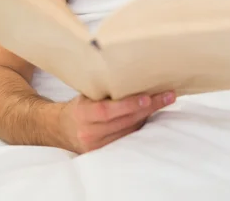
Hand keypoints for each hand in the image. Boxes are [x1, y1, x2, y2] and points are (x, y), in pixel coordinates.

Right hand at [58, 90, 175, 153]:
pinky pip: (127, 139)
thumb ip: (103, 90)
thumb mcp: (86, 94)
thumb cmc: (78, 105)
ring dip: (148, 117)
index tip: (147, 96)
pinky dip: (140, 126)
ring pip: (129, 131)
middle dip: (148, 108)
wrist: (62, 129)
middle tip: (167, 96)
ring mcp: (96, 146)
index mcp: (82, 114)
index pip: (107, 110)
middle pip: (123, 121)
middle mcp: (89, 133)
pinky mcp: (103, 154)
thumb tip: (132, 75)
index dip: (128, 105)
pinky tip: (150, 115)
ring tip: (164, 101)